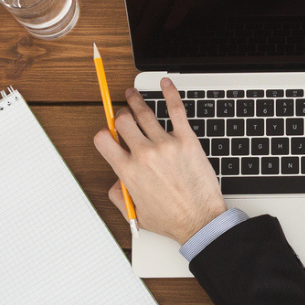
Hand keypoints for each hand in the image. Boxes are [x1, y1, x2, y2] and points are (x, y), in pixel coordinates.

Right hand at [92, 79, 227, 243]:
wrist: (201, 221)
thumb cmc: (172, 220)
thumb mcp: (135, 214)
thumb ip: (118, 196)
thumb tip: (115, 182)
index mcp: (128, 171)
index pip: (103, 139)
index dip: (103, 134)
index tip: (108, 133)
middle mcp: (144, 155)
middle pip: (122, 121)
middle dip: (120, 117)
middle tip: (123, 116)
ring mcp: (166, 145)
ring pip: (144, 113)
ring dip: (135, 100)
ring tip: (132, 94)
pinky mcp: (187, 140)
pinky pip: (176, 109)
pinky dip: (170, 93)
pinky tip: (165, 83)